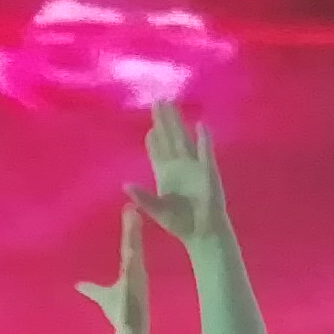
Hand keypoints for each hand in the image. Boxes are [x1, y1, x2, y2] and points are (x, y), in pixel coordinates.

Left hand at [72, 207, 150, 333]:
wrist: (132, 330)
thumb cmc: (120, 313)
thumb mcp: (103, 296)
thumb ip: (92, 289)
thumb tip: (78, 285)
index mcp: (132, 270)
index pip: (130, 247)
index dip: (130, 232)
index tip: (129, 214)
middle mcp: (136, 268)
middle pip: (133, 242)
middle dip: (132, 226)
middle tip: (131, 206)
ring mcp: (137, 271)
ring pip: (134, 245)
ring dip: (132, 228)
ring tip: (131, 210)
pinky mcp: (136, 275)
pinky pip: (133, 253)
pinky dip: (132, 238)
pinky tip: (132, 225)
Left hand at [131, 102, 226, 247]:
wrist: (202, 233)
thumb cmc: (180, 222)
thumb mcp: (157, 210)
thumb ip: (143, 197)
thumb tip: (125, 185)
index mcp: (165, 174)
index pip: (157, 150)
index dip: (153, 136)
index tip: (149, 122)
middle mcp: (178, 166)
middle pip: (170, 138)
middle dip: (164, 120)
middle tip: (158, 100)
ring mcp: (194, 167)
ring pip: (184, 140)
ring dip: (178, 123)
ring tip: (173, 105)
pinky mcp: (208, 173)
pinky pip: (205, 154)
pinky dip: (204, 140)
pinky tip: (201, 126)